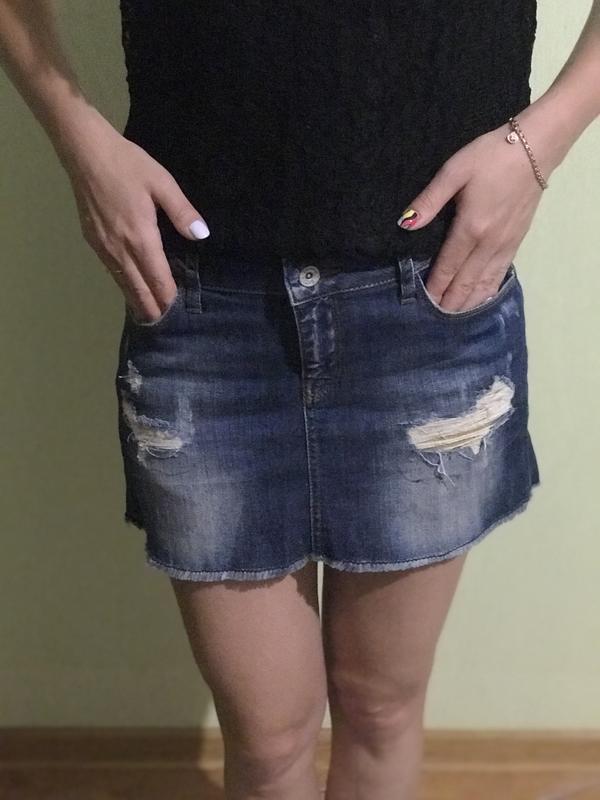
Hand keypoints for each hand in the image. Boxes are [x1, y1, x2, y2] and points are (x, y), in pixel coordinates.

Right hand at [63, 113, 209, 321]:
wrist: (84, 151)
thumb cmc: (128, 164)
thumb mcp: (162, 182)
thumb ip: (182, 212)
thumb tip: (201, 235)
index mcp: (141, 237)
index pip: (157, 279)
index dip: (167, 298)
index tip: (177, 313)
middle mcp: (120, 249)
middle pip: (138, 289)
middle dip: (152, 308)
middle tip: (165, 325)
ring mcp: (104, 247)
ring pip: (123, 284)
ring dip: (137, 300)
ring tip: (149, 315)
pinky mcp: (93, 241)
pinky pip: (112, 272)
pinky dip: (124, 285)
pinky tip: (130, 289)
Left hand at [396, 101, 563, 311]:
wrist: (534, 149)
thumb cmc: (490, 156)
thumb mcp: (454, 170)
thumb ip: (429, 200)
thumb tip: (406, 224)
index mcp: (470, 227)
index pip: (448, 266)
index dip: (435, 286)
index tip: (423, 302)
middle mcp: (488, 243)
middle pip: (466, 281)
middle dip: (450, 302)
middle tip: (434, 319)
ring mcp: (505, 244)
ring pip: (484, 283)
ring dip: (468, 301)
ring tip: (454, 316)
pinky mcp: (516, 242)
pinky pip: (500, 274)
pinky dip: (488, 290)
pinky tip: (480, 300)